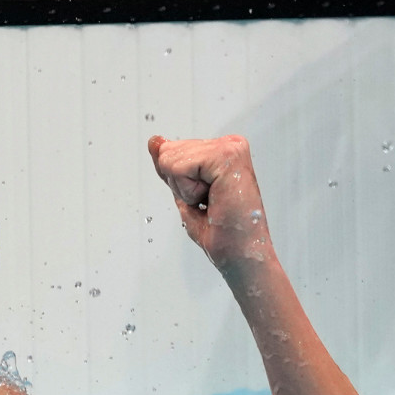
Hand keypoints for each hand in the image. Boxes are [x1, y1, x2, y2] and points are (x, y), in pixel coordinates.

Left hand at [148, 135, 273, 274]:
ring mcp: (230, 148)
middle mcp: (229, 144)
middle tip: (208, 202)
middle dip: (178, 185)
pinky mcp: (227, 156)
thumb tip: (155, 141)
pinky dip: (188, 191)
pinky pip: (179, 168)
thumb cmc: (219, 230)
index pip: (169, 151)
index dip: (175, 181)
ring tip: (213, 202)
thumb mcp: (184, 192)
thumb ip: (169, 165)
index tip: (204, 198)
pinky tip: (213, 200)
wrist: (240, 253)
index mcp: (221, 149)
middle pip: (166, 153)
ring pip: (170, 160)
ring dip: (185, 190)